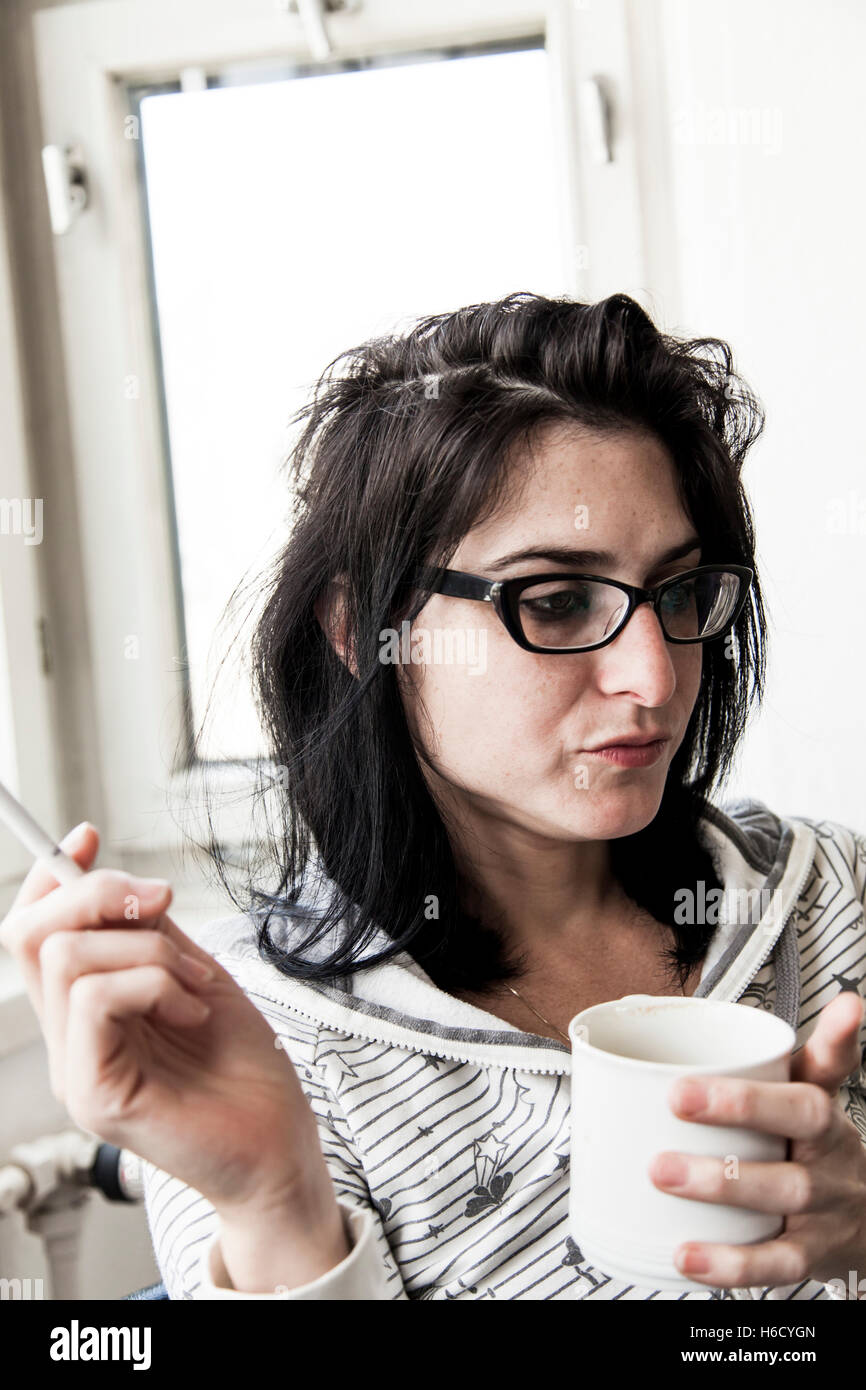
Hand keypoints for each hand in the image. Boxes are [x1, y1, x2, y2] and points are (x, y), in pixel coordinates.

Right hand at [0, 822, 335, 1225]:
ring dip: (147, 948)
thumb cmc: (246, 1071)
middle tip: (161, 903)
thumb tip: (122, 884)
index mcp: (85, 1014)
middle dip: (98, 892)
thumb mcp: (195, 976)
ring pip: (65, 956)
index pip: (32, 933)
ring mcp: (76, 1070)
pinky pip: (95, 999)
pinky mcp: (96, 1095)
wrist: (282, 1146)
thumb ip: (151, 936)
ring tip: (194, 983)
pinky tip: (191, 1011)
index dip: (51, 877)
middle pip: (31, 933)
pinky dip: (153, 983)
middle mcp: (68, 1042)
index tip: (87, 837)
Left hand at [647, 990, 865, 1292]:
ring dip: (720, 1182)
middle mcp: (831, 1150)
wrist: (860, 1226)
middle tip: (677, 1097)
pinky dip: (729, 1263)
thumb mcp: (794, 1098)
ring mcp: (825, 1204)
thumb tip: (683, 1014)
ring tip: (662, 1172)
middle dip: (740, 1107)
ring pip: (783, 1191)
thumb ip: (753, 1060)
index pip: (828, 1066)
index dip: (838, 1036)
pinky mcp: (812, 1253)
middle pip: (801, 1122)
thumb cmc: (806, 1152)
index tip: (843, 1007)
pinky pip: (775, 1262)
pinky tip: (686, 1254)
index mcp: (822, 1105)